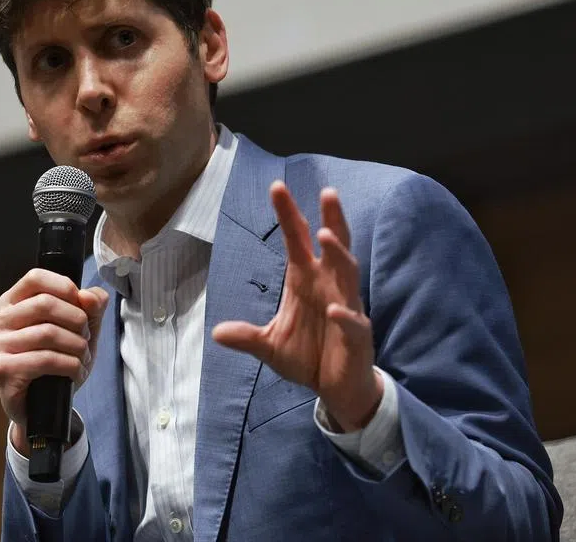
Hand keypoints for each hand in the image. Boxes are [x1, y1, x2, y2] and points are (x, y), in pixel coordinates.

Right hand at [0, 268, 109, 453]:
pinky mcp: (2, 370)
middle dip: (77, 321)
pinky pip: (44, 359)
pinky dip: (69, 364)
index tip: (82, 305)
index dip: (65, 287)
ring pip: (48, 333)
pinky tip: (75, 371)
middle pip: (45, 304)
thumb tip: (89, 296)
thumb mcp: (81, 330)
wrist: (43, 407)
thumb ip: (91, 307)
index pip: (35, 278)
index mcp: (12, 303)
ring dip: (76, 346)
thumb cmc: (59, 360)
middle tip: (86, 338)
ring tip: (83, 357)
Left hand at [213, 182, 381, 430]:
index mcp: (305, 279)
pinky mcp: (358, 334)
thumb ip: (247, 337)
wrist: (336, 388)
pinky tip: (334, 309)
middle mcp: (328, 285)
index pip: (297, 240)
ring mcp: (346, 306)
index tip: (277, 187)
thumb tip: (216, 332)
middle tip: (327, 192)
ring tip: (325, 236)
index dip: (289, 214)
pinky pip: (352, 320)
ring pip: (348, 273)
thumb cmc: (308, 357)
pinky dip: (343, 315)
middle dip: (331, 218)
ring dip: (338, 254)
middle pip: (334, 244)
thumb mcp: (270, 346)